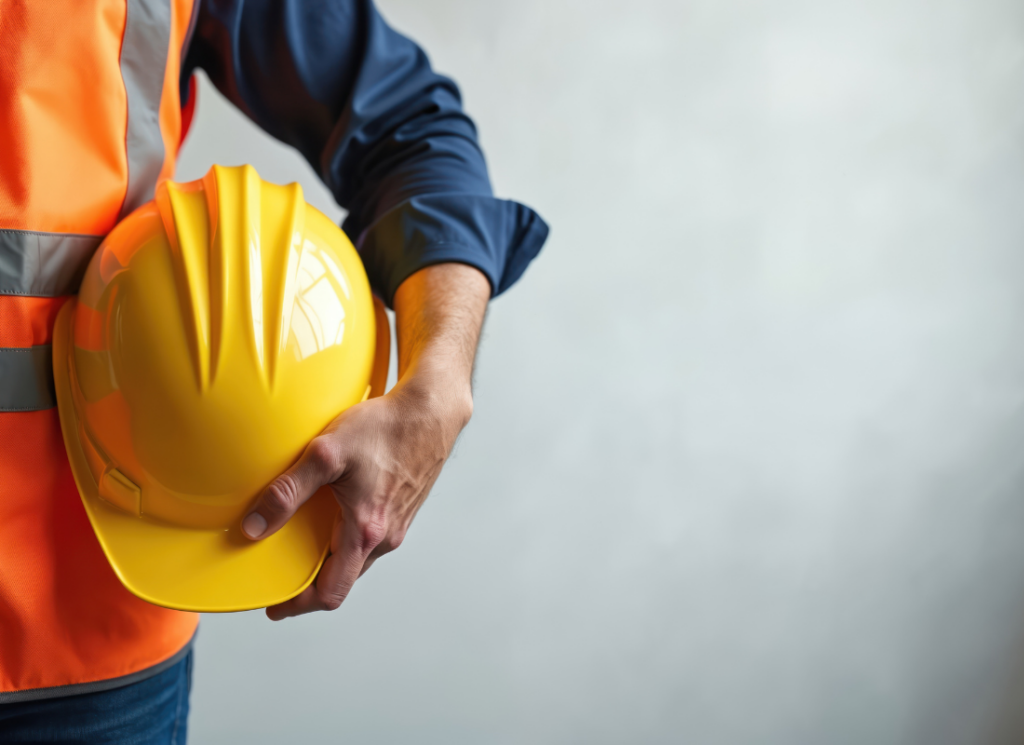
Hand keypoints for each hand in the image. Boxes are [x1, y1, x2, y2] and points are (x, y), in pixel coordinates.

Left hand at [240, 263, 489, 619]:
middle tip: (281, 575)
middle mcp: (385, 536)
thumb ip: (288, 491)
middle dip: (311, 583)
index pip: (330, 592)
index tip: (274, 607)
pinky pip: (371, 537)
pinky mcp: (403, 509)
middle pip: (344, 579)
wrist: (430, 412)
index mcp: (366, 532)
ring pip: (359, 558)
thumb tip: (254, 527)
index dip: (298, 605)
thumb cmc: (383, 429)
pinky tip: (335, 513)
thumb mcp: (326, 454)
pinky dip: (348, 538)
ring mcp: (397, 524)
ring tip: (304, 544)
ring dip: (332, 559)